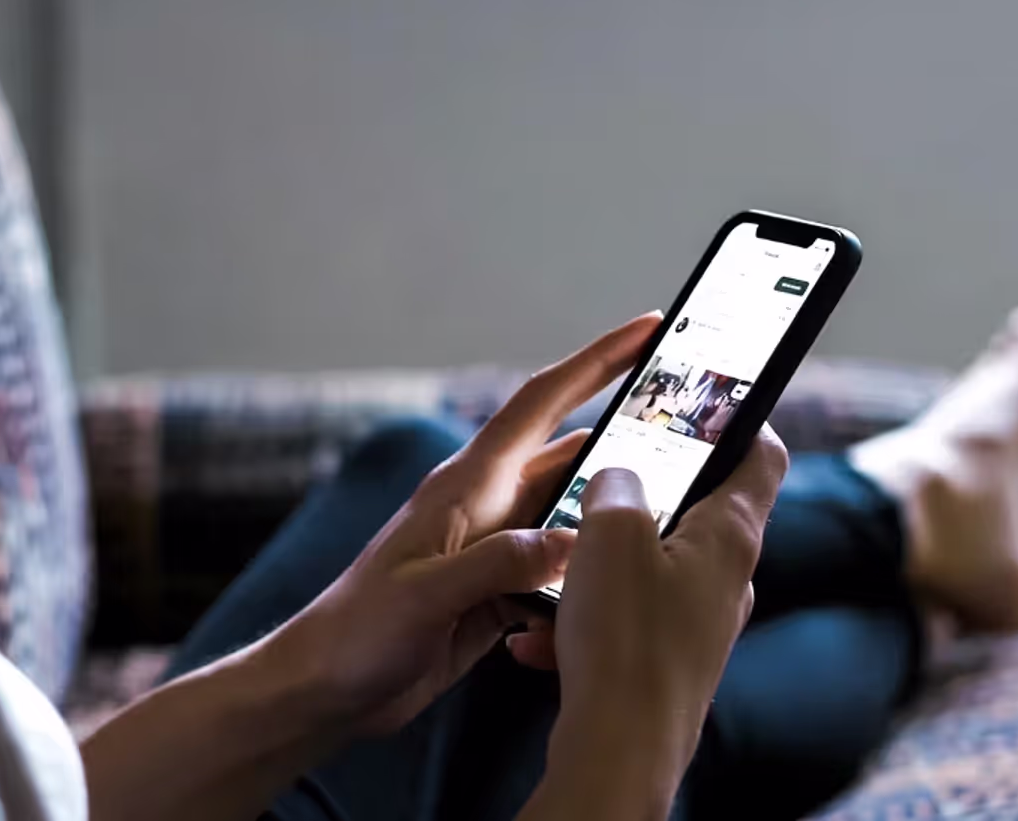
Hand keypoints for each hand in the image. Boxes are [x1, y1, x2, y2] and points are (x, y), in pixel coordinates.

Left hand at [268, 313, 662, 736]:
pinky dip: (588, 578)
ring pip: (572, 516)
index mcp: (467, 485)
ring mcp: (492, 549)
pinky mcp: (496, 593)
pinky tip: (615, 591)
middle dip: (628, 435)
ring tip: (675, 510)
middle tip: (693, 424)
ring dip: (613, 516)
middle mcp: (486, 506)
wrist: (324, 688)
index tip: (648, 328)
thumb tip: (572, 541)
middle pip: (571, 455)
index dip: (596, 361)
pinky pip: (560, 572)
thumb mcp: (425, 597)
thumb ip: (496, 565)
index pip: (542, 403)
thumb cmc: (357, 634)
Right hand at [522, 433, 789, 813]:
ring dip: (597, 564)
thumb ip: (617, 487)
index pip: (762, 457)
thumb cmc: (625, 641)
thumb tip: (618, 478)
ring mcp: (699, 626)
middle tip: (598, 481)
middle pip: (698, 512)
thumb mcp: (611, 534)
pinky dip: (582, 618)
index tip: (712, 400)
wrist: (620, 752)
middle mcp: (726, 581)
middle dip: (642, 495)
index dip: (743, 419)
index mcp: (729, 537)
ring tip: (552, 573)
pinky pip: (624, 622)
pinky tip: (538, 636)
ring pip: (649, 570)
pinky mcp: (668, 665)